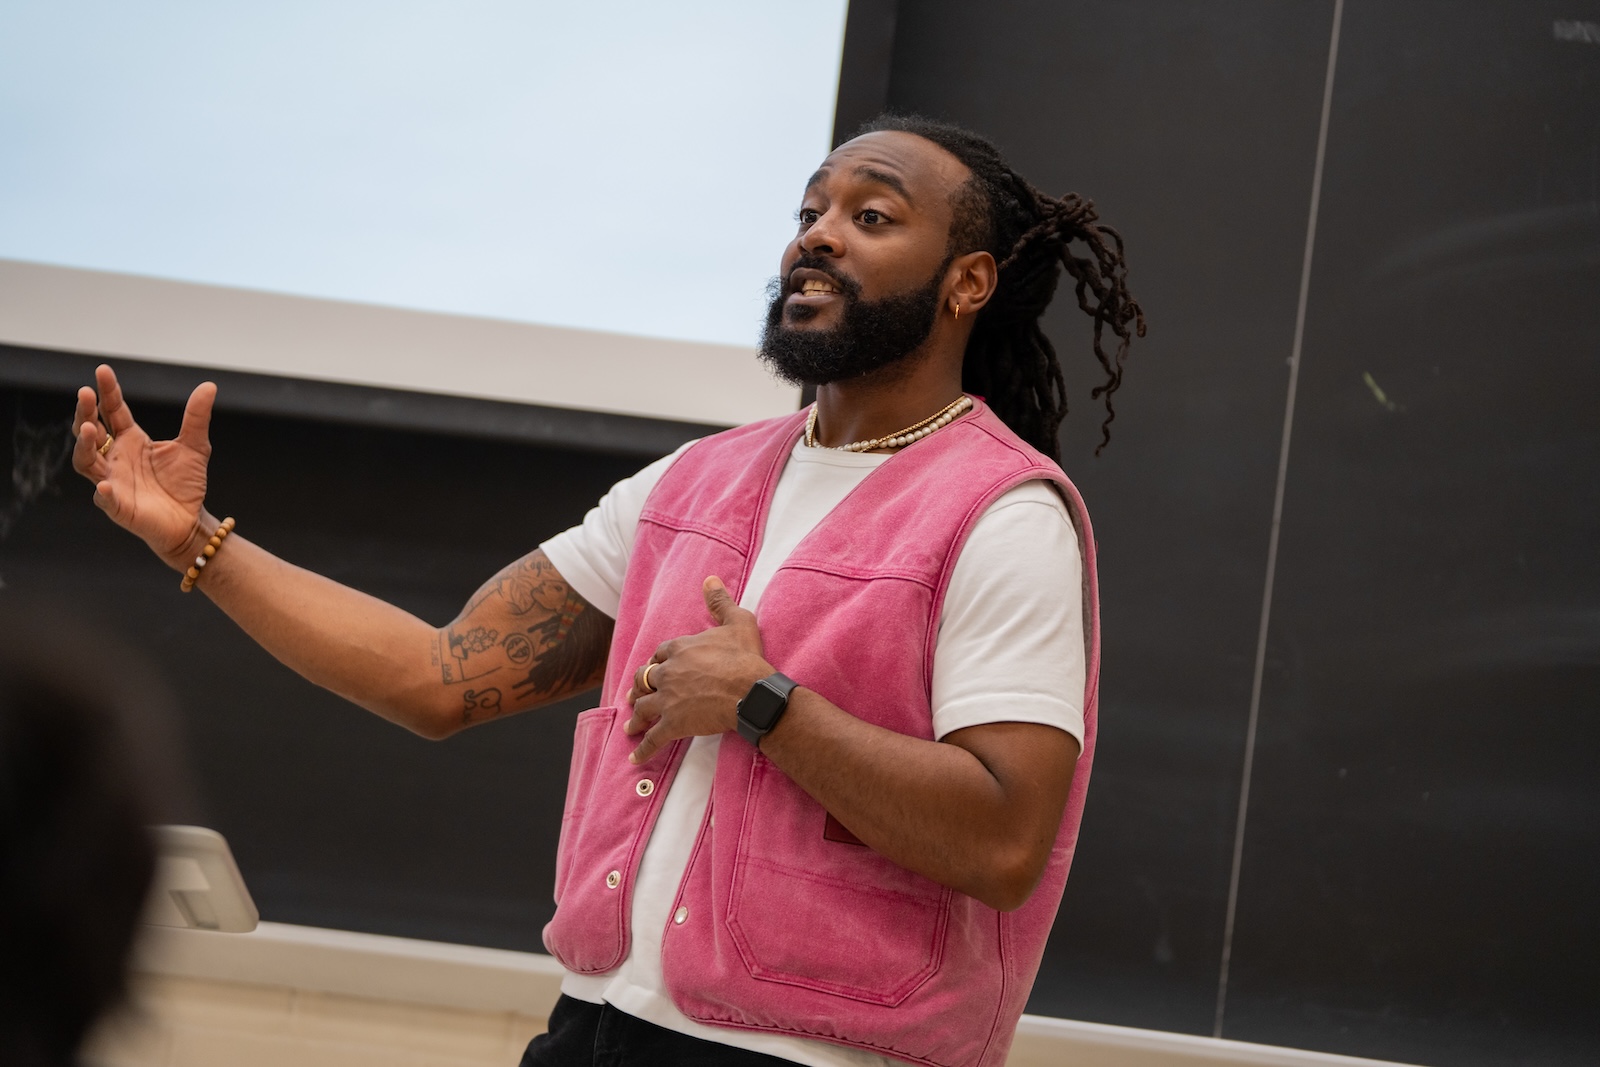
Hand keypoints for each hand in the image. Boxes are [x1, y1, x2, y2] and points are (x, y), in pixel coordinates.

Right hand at [71, 364, 217, 570]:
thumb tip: (209, 386)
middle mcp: (115, 458)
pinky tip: (105, 485)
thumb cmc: (185, 484)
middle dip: (85, 412)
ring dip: (83, 445)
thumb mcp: (195, 446)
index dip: (107, 391)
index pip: (113, 411)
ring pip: (85, 461)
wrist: (190, 521)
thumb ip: (197, 417)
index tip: (103, 370)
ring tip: (89, 427)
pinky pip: (105, 499)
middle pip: (91, 432)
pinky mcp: (118, 507)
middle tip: (85, 393)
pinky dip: (103, 493)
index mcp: (131, 440)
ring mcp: (113, 481)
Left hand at [624, 576, 775, 763]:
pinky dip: (643, 750)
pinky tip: (635, 759)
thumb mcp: (737, 622)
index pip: (660, 653)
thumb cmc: (746, 657)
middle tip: (634, 696)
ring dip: (636, 717)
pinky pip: (653, 738)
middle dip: (639, 687)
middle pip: (644, 679)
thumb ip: (720, 601)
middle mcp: (668, 673)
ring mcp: (668, 700)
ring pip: (643, 708)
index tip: (657, 666)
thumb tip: (710, 579)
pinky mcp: (674, 724)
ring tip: (630, 726)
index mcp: (680, 649)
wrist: (751, 692)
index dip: (658, 661)